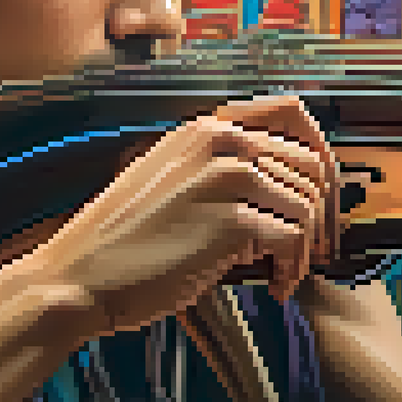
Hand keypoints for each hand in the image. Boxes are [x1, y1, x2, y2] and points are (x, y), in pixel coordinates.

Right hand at [30, 94, 335, 337]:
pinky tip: (274, 287)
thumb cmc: (123, 242)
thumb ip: (220, 171)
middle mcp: (219, 141)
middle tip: (313, 251)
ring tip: (283, 274)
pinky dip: (292, 268)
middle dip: (323, 213)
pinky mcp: (230, 220)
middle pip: (311, 164)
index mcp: (204, 127)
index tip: (321, 199)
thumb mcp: (172, 182)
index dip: (319, 157)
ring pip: (307, 204)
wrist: (79, 276)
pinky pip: (293, 240)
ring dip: (306, 249)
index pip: (292, 114)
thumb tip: (283, 186)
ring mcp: (226, 177)